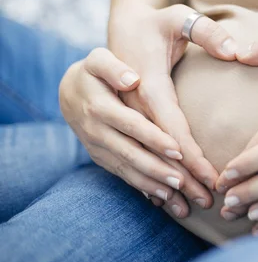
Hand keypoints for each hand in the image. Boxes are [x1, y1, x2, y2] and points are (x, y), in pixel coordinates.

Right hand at [60, 48, 209, 216]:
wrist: (68, 91)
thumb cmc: (93, 71)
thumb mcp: (98, 60)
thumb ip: (113, 67)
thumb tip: (131, 79)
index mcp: (100, 106)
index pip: (131, 125)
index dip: (154, 139)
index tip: (178, 151)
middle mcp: (97, 131)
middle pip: (131, 154)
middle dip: (159, 171)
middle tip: (186, 184)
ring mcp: (98, 148)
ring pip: (128, 170)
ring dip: (154, 186)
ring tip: (179, 201)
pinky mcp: (102, 158)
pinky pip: (124, 175)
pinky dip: (144, 189)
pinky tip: (165, 200)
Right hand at [108, 2, 238, 210]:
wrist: (112, 32)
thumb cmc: (150, 25)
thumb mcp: (175, 16)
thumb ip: (205, 30)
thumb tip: (235, 50)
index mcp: (144, 82)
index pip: (168, 122)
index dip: (187, 151)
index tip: (208, 174)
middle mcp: (123, 105)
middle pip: (154, 149)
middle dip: (181, 177)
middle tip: (208, 200)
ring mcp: (110, 119)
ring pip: (136, 160)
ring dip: (162, 186)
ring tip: (189, 208)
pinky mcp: (108, 128)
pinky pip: (123, 159)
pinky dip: (143, 179)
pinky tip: (162, 199)